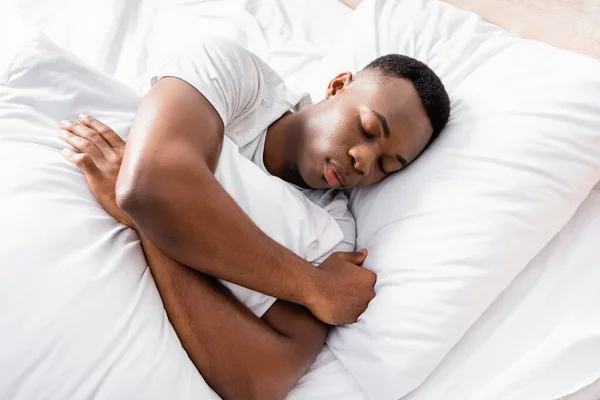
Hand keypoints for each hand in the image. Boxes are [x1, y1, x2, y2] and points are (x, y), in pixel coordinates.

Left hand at [58, 114, 135, 228]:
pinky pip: (82, 161)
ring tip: (61, 133)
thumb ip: (129, 157)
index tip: (83, 118)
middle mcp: (117, 157)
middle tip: (65, 123)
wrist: (140, 209)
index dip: (94, 123)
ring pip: (87, 146)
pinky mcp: (99, 179)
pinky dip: (72, 155)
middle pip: (94, 137)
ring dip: (72, 137)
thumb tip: (120, 149)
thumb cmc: (139, 191)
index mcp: (127, 153)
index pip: (107, 133)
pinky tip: (64, 152)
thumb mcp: (138, 169)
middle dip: (77, 128)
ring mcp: (108, 167)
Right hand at [307, 249, 375, 324]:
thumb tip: (365, 253)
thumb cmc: (326, 271)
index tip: (351, 282)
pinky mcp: (353, 319)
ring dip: (355, 304)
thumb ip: (355, 256)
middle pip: (368, 294)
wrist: (313, 288)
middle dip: (359, 293)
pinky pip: (354, 316)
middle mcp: (369, 293)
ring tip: (341, 301)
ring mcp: (362, 307)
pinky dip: (348, 313)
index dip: (360, 281)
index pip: (370, 280)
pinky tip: (339, 308)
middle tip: (345, 291)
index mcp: (369, 278)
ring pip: (362, 306)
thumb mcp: (340, 258)